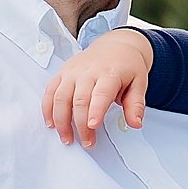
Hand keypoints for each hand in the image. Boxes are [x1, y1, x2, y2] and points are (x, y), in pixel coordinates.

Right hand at [43, 29, 153, 147]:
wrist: (116, 45)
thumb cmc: (127, 66)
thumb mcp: (139, 83)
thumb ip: (136, 105)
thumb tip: (136, 124)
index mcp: (110, 73)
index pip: (101, 93)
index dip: (95, 110)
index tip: (92, 126)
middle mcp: (88, 71)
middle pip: (79, 100)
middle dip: (80, 124)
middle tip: (88, 142)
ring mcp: (72, 71)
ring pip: (61, 97)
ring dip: (61, 120)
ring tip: (67, 138)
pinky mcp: (62, 73)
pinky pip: (50, 91)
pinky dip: (48, 109)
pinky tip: (51, 123)